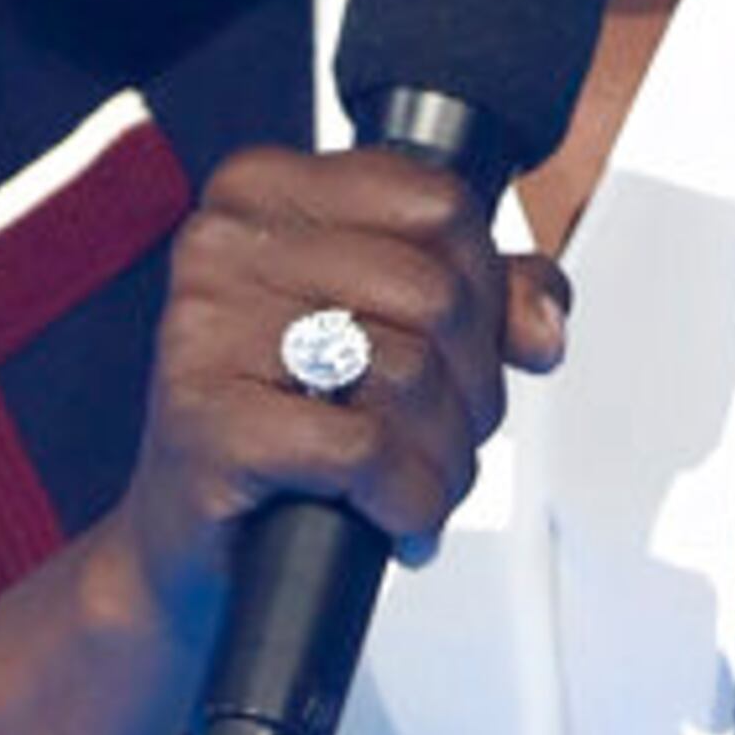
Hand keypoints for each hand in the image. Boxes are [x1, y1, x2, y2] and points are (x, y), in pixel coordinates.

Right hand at [119, 143, 570, 617]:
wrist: (191, 542)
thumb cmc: (283, 425)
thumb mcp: (385, 331)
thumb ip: (480, 295)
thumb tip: (543, 319)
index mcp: (263, 192)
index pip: (439, 203)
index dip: (486, 291)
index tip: (462, 350)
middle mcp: (221, 247)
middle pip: (434, 292)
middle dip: (472, 387)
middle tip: (445, 437)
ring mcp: (203, 334)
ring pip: (408, 372)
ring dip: (444, 456)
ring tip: (418, 484)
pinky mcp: (208, 424)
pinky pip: (365, 450)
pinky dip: (406, 500)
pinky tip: (392, 517)